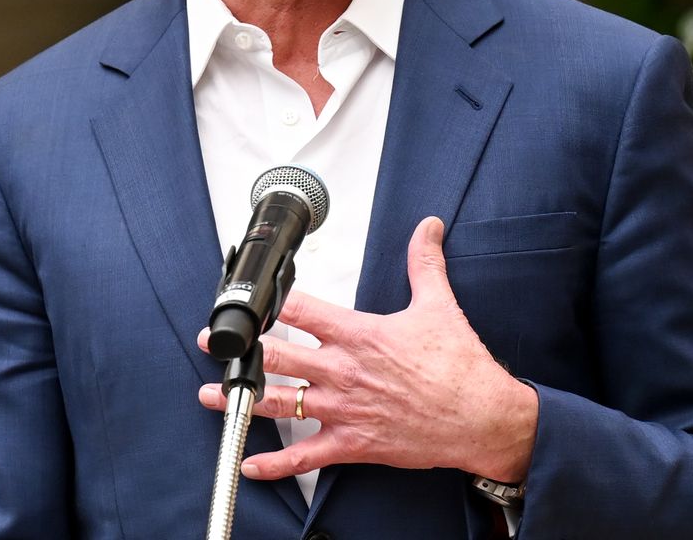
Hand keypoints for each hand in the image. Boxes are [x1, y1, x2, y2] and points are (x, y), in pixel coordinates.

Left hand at [197, 216, 538, 482]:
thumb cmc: (460, 368)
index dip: (270, 300)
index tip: (248, 296)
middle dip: (240, 349)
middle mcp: (344, 372)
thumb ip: (424, 263)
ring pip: (281, 404)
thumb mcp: (439, 305)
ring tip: (212, 396)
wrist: (480, 417)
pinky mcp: (353, 444)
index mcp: (359, 336)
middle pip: (279, 356)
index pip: (302, 310)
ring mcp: (344, 410)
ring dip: (241, 400)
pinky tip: (251, 463)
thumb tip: (428, 227)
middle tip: (213, 343)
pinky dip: (276, 463)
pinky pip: (306, 457)